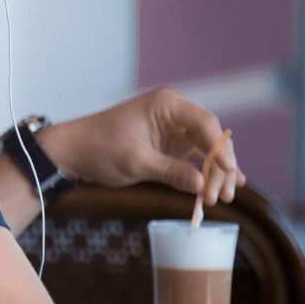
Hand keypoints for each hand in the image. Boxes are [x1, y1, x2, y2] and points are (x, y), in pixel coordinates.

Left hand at [37, 89, 244, 204]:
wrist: (74, 151)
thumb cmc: (99, 148)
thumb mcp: (134, 162)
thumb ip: (168, 171)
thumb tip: (200, 184)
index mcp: (167, 105)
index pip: (205, 123)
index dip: (222, 149)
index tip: (229, 171)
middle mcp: (175, 114)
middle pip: (211, 139)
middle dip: (220, 168)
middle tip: (221, 196)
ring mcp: (175, 130)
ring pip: (208, 150)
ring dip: (216, 173)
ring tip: (222, 198)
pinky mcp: (170, 145)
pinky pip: (196, 158)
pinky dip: (208, 172)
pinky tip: (228, 185)